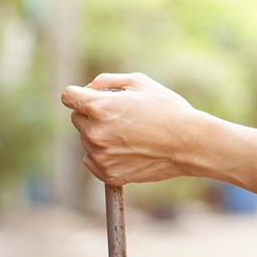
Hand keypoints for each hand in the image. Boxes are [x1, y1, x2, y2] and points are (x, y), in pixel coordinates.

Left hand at [59, 73, 200, 184]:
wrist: (188, 143)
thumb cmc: (167, 109)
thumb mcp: (139, 82)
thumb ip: (106, 81)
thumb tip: (88, 89)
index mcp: (99, 108)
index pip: (68, 96)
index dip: (79, 94)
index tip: (90, 98)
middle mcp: (94, 133)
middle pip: (77, 119)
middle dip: (92, 115)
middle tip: (121, 116)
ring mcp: (100, 156)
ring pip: (86, 140)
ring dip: (100, 135)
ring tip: (129, 134)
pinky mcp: (108, 174)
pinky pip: (92, 161)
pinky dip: (104, 155)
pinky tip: (126, 150)